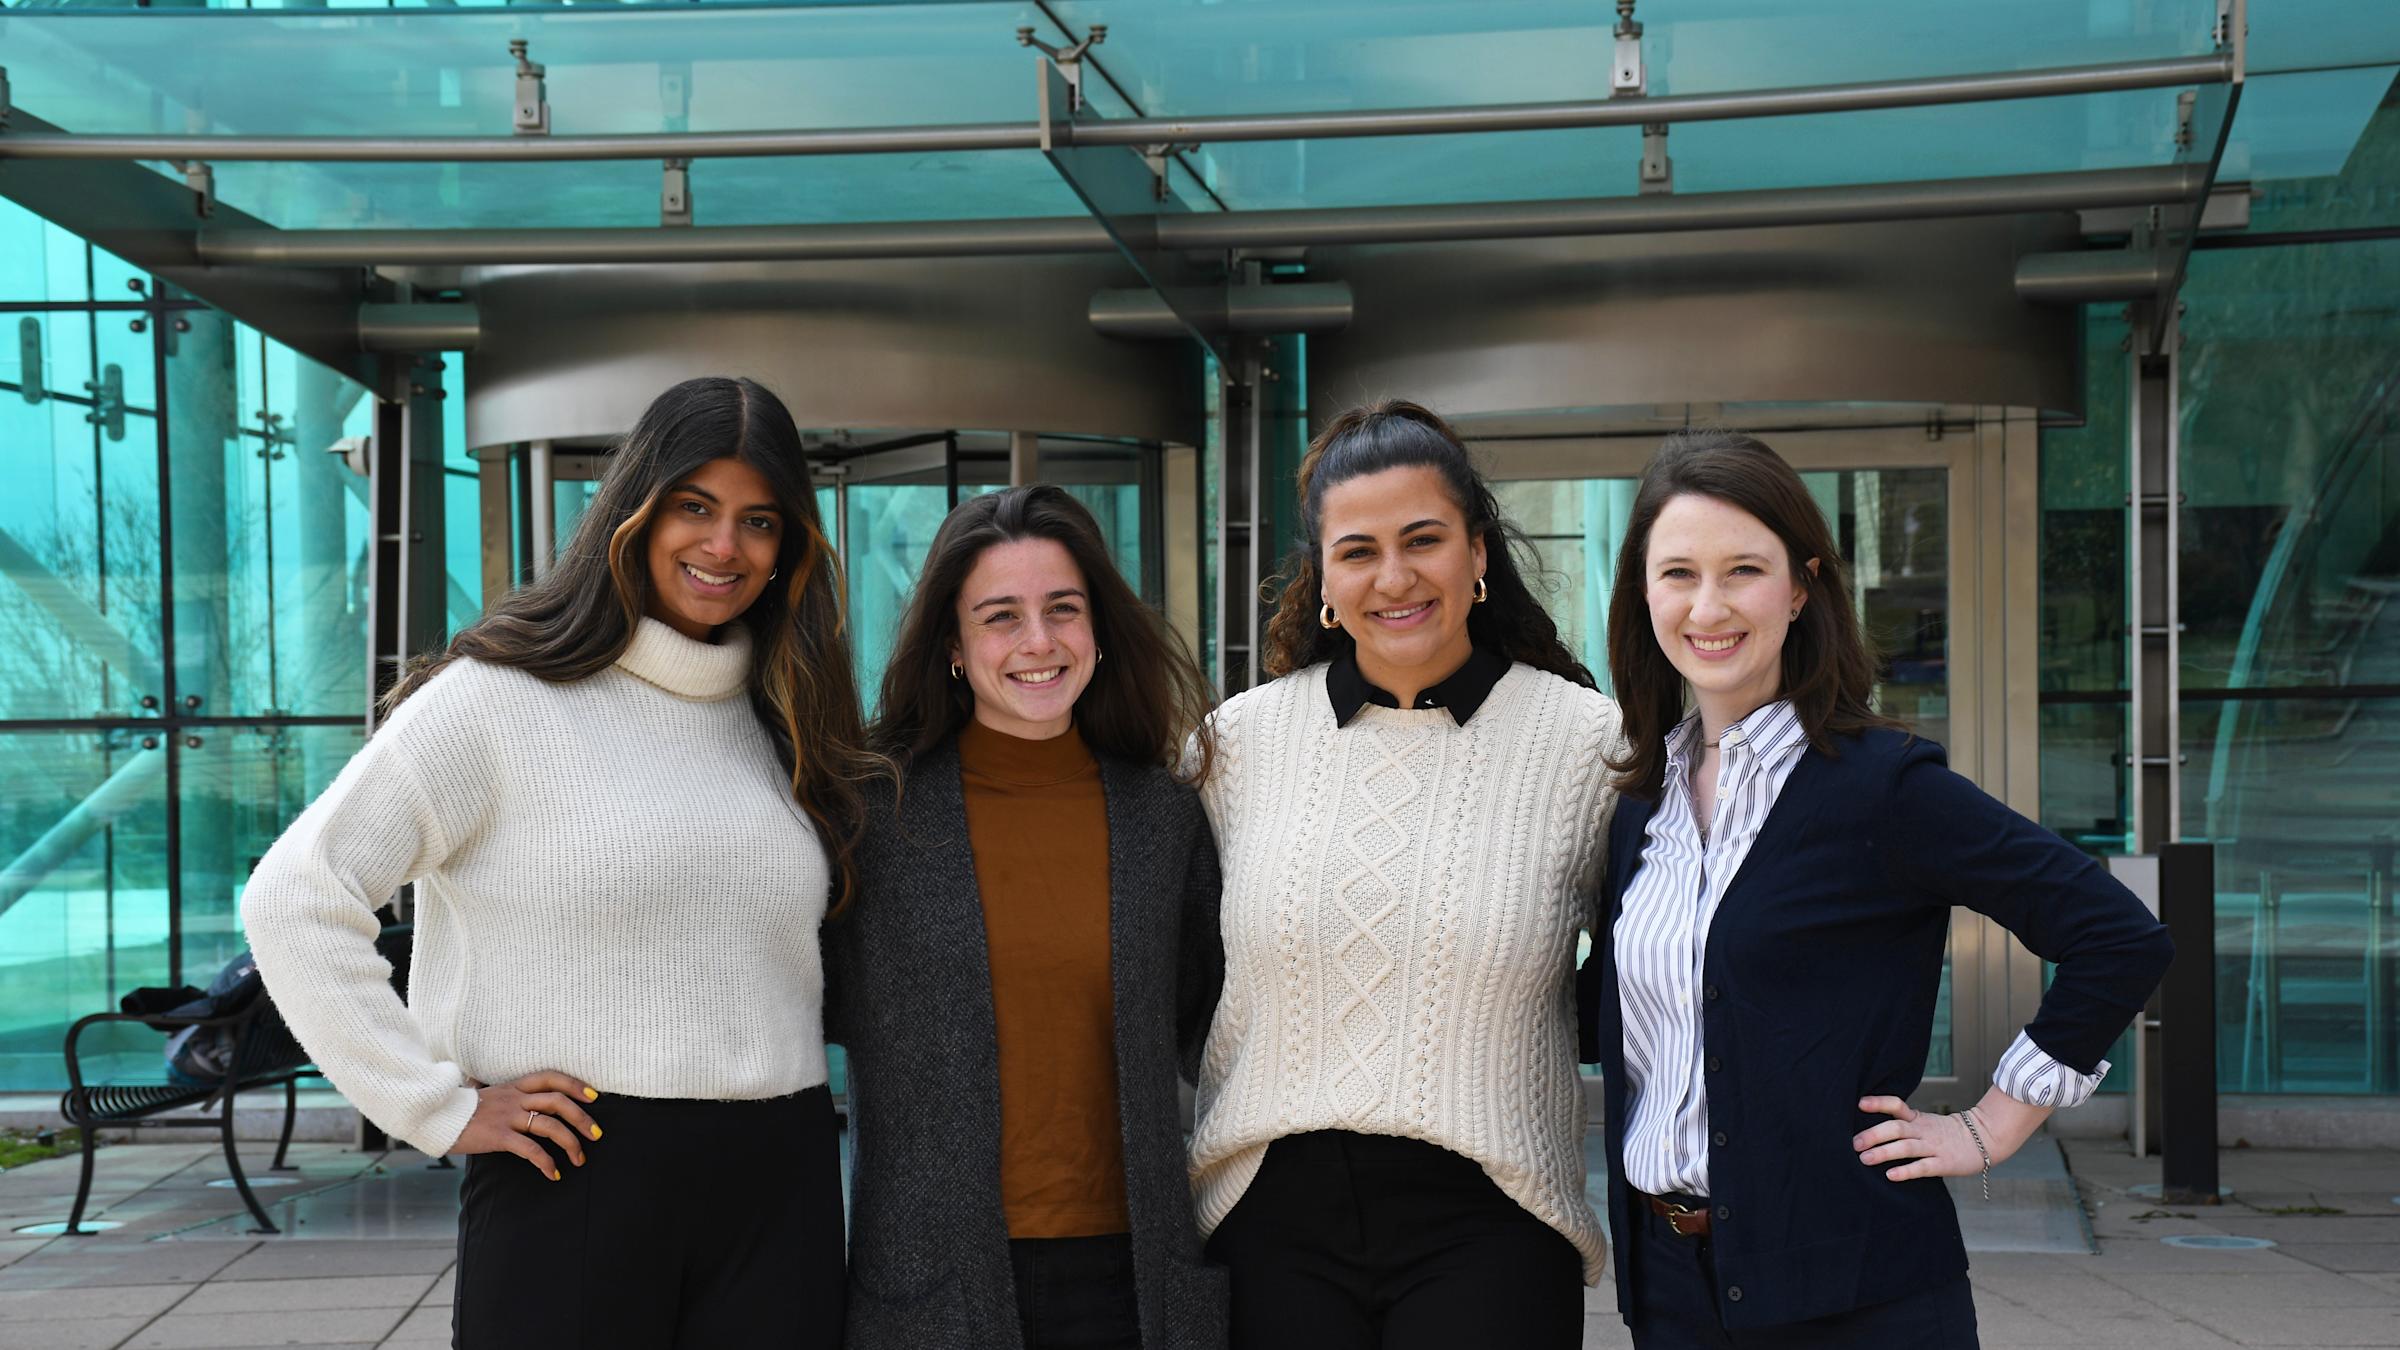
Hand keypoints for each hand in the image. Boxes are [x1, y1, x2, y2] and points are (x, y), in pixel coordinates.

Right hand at [451, 1070, 602, 1179]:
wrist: (435, 1116)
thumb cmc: (462, 1109)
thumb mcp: (487, 1094)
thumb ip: (506, 1094)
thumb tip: (512, 1092)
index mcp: (515, 1086)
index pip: (551, 1077)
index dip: (576, 1085)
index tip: (594, 1097)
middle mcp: (515, 1098)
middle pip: (558, 1101)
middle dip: (582, 1118)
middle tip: (596, 1134)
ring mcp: (508, 1116)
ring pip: (550, 1126)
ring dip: (570, 1143)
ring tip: (579, 1159)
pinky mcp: (499, 1136)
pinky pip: (531, 1150)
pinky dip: (546, 1162)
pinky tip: (553, 1173)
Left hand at [1851, 1095, 1992, 1182]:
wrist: (1985, 1138)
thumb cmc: (1948, 1133)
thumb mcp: (1925, 1122)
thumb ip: (1904, 1123)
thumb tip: (1870, 1128)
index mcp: (1918, 1119)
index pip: (1897, 1106)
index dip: (1879, 1103)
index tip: (1860, 1103)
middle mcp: (1923, 1131)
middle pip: (1896, 1128)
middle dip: (1874, 1134)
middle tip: (1854, 1143)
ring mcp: (1933, 1147)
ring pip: (1906, 1147)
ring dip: (1884, 1152)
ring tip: (1864, 1158)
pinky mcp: (1943, 1164)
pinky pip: (1922, 1167)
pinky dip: (1906, 1171)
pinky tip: (1891, 1175)